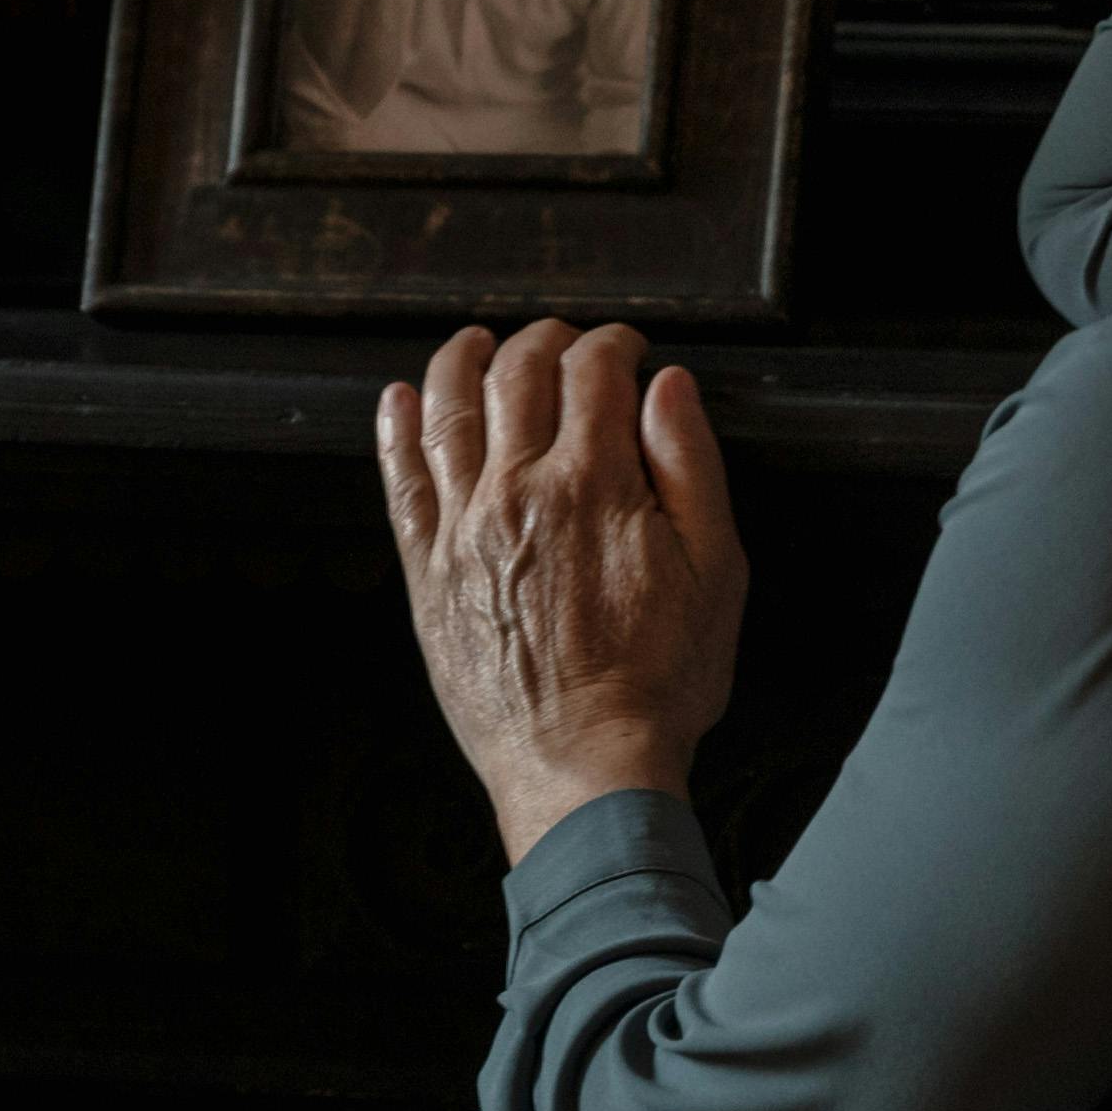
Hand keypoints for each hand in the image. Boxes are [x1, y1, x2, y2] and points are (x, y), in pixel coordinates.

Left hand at [377, 319, 744, 864]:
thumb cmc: (657, 684)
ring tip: (475, 343)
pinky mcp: (427, 574)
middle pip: (519, 374)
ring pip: (448, 410)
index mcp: (594, 485)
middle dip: (546, 340)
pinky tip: (397, 401)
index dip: (614, 344)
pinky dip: (395, 431)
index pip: (595, 372)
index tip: (627, 348)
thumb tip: (670, 388)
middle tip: (564, 341)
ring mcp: (463, 530)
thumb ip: (692, 467)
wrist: (584, 770)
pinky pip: (401, 482)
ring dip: (462, 361)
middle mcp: (518, 492)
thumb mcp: (716, 572)